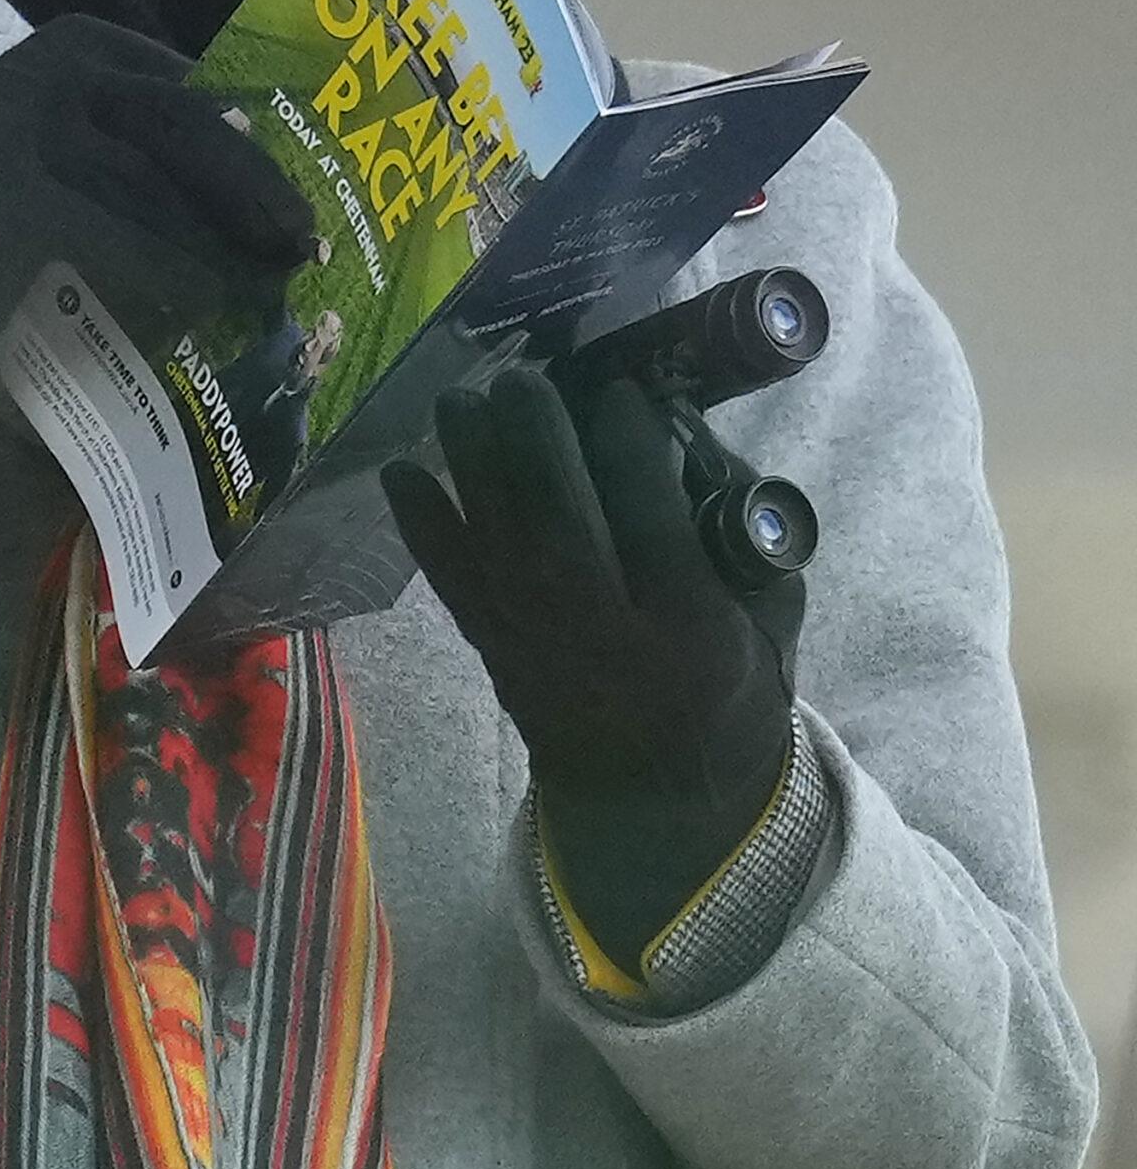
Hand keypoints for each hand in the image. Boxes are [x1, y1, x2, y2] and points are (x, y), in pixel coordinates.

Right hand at [0, 14, 315, 416]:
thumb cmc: (14, 236)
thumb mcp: (88, 167)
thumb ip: (162, 156)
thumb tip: (280, 176)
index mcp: (78, 47)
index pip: (196, 83)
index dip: (262, 133)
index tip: (313, 182)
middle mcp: (48, 68)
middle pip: (187, 123)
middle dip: (256, 187)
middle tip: (304, 243)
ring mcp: (21, 125)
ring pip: (155, 187)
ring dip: (222, 244)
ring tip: (264, 287)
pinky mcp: (4, 195)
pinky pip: (116, 238)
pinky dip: (168, 278)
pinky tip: (202, 311)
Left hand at [381, 363, 801, 964]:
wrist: (656, 791)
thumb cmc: (724, 681)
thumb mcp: (770, 616)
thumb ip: (742, 531)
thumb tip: (682, 433)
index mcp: (688, 621)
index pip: (652, 513)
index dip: (630, 441)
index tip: (620, 389)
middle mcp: (601, 627)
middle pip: (557, 515)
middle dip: (535, 437)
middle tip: (524, 377)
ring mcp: (535, 638)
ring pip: (494, 533)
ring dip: (469, 461)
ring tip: (460, 398)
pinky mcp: (492, 645)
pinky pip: (448, 576)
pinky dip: (419, 524)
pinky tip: (398, 470)